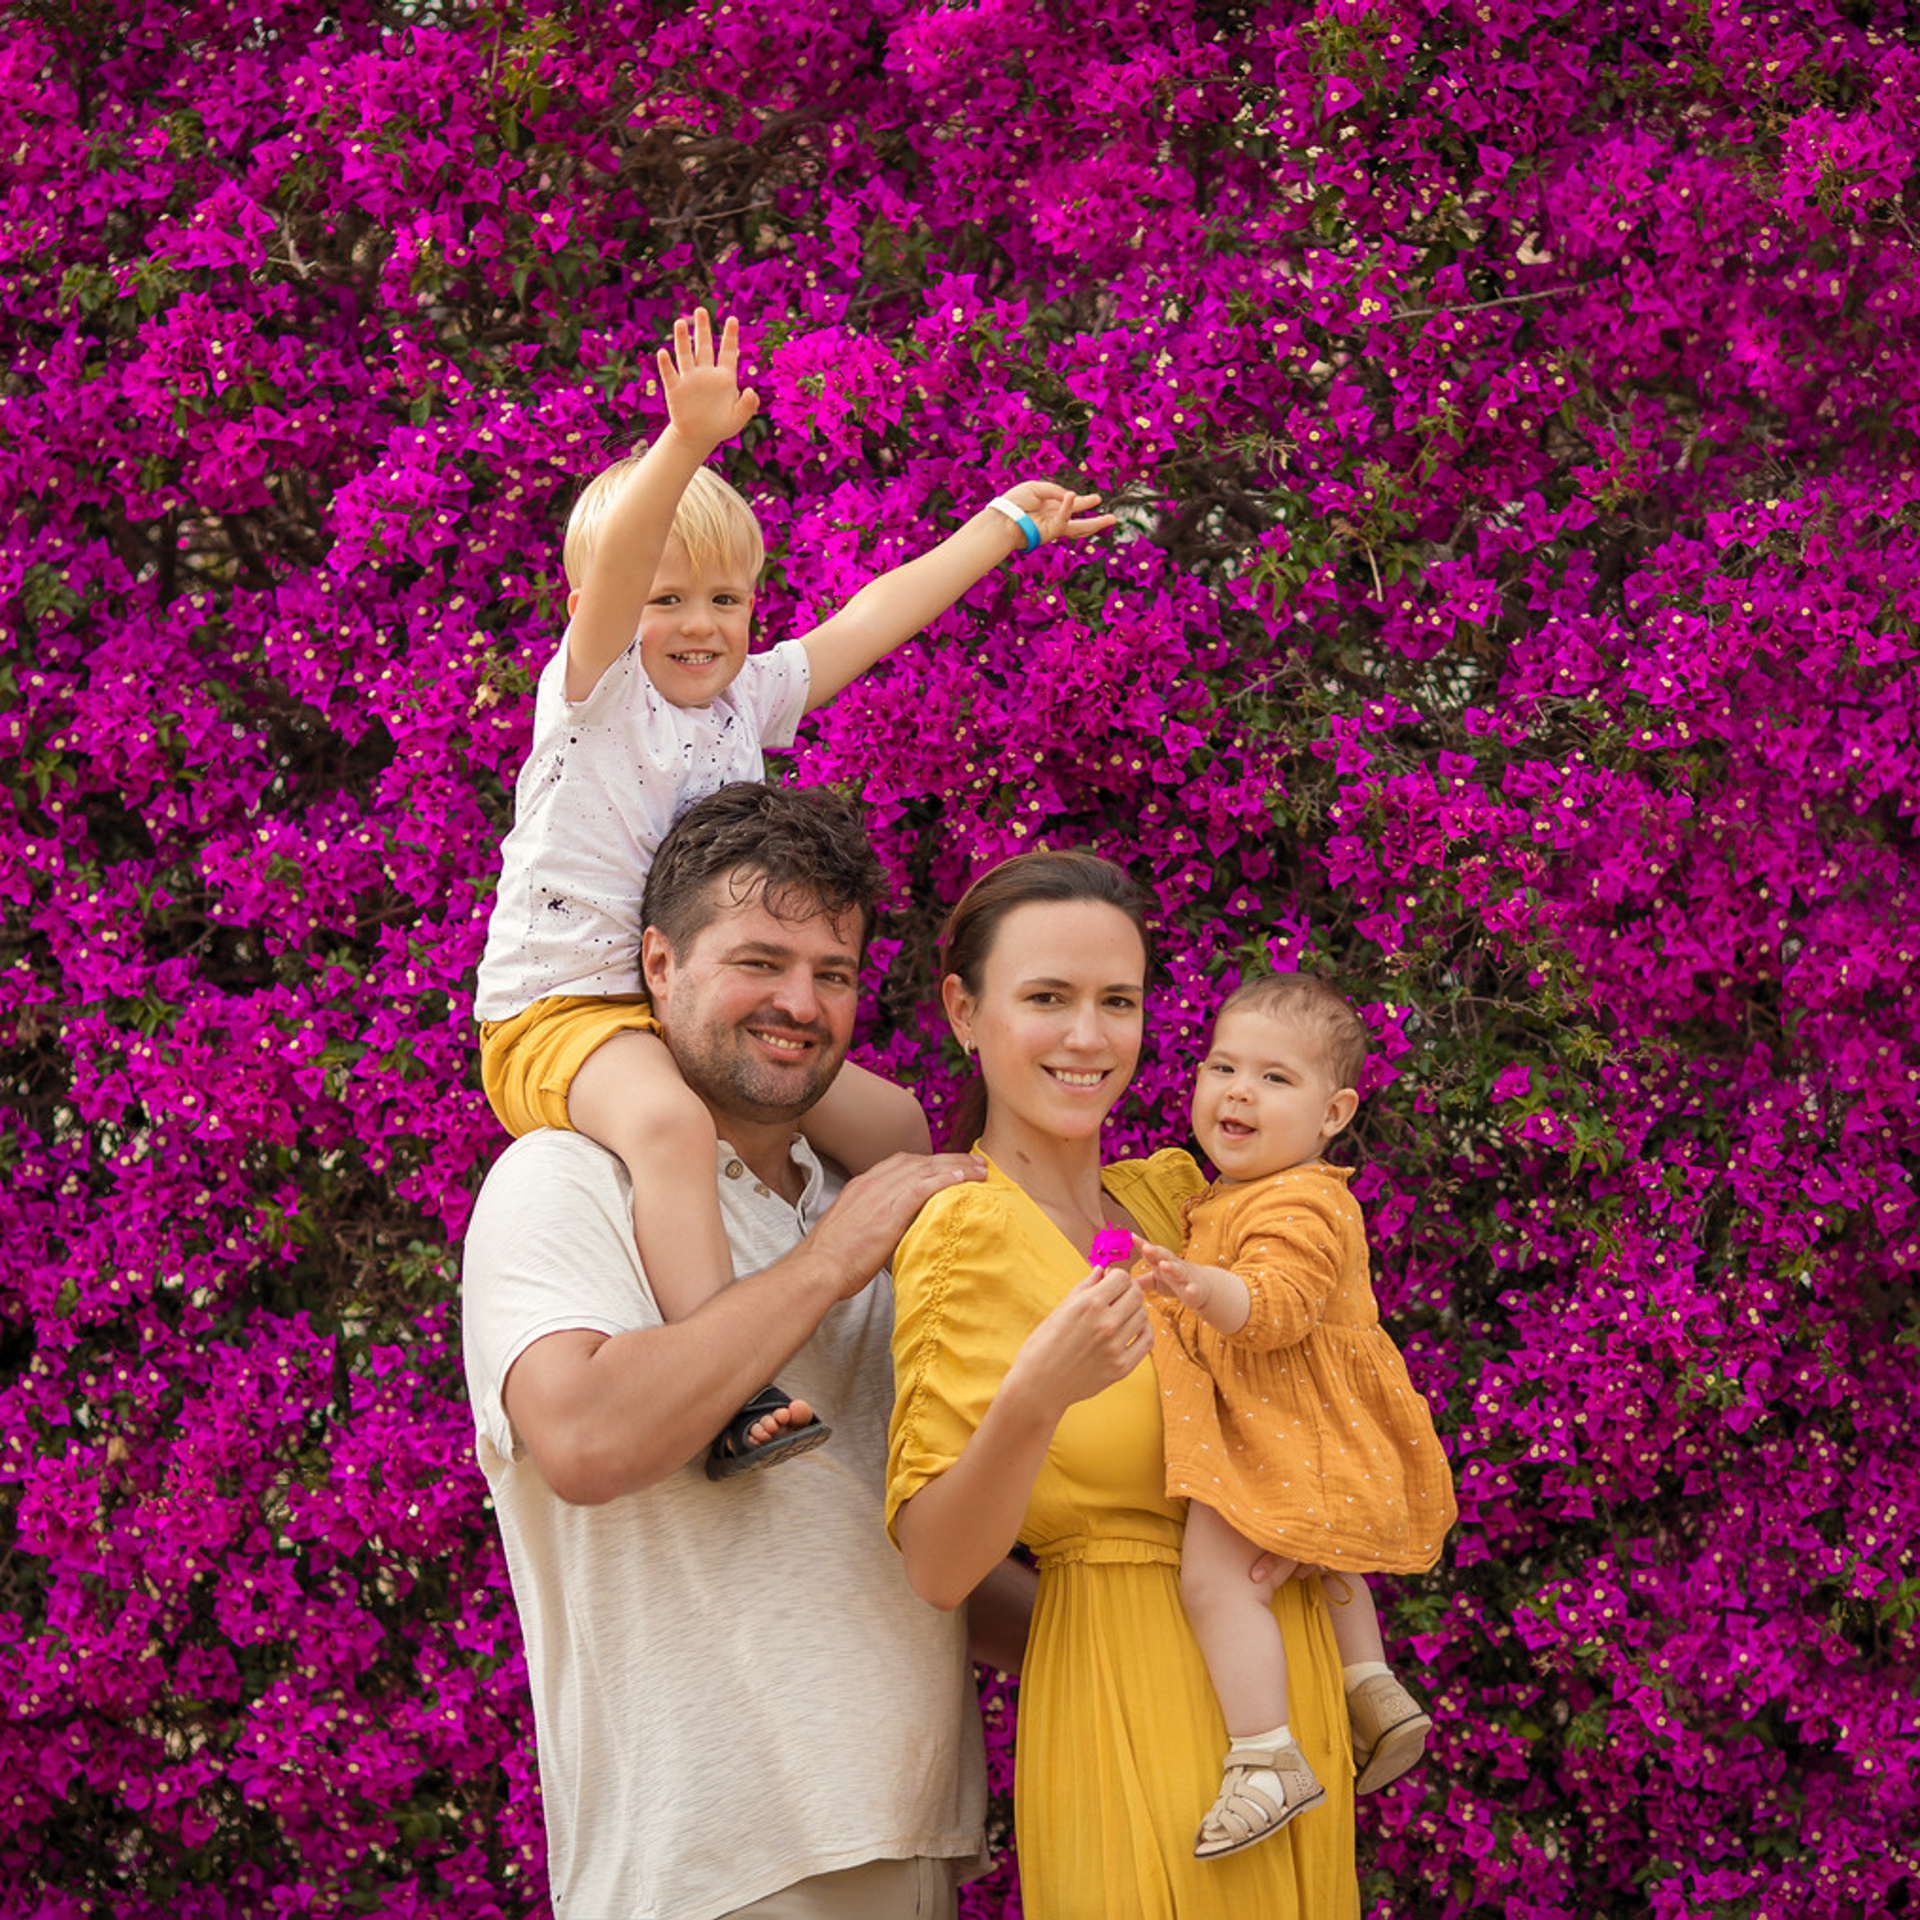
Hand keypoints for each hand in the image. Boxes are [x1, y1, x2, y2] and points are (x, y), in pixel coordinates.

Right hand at [657, 308, 758, 454]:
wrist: (699, 437)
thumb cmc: (721, 425)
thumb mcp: (738, 418)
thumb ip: (748, 405)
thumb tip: (750, 391)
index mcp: (724, 377)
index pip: (727, 352)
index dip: (730, 336)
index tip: (733, 318)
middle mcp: (706, 373)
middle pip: (704, 346)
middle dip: (702, 328)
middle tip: (701, 309)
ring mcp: (689, 379)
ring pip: (686, 355)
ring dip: (683, 340)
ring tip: (680, 322)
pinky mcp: (676, 390)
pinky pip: (670, 374)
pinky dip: (666, 364)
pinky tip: (663, 353)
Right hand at [807, 1151, 985, 1299]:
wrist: (817, 1268)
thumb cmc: (830, 1259)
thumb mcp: (851, 1229)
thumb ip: (872, 1222)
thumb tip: (890, 1231)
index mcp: (862, 1186)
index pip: (901, 1163)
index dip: (928, 1161)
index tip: (948, 1164)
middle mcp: (872, 1183)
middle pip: (919, 1161)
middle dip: (949, 1159)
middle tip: (974, 1161)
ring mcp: (880, 1194)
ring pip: (926, 1169)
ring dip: (957, 1166)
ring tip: (980, 1169)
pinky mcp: (889, 1210)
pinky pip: (924, 1187)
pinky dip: (945, 1179)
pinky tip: (964, 1179)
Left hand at [1001, 480, 1116, 546]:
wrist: (1001, 517)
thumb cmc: (1014, 502)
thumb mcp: (1036, 488)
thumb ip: (1055, 490)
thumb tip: (1071, 497)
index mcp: (1051, 508)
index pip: (1071, 506)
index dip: (1083, 503)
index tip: (1097, 499)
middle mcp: (1054, 520)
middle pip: (1080, 524)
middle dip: (1097, 522)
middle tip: (1113, 519)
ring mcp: (1053, 528)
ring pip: (1079, 528)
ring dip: (1095, 524)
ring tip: (1111, 519)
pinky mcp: (1049, 532)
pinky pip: (1062, 519)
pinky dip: (1067, 507)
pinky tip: (1073, 496)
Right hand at [1006, 1261, 1152, 1417]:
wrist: (1038, 1386)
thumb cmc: (1043, 1345)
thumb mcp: (1060, 1310)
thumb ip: (1085, 1287)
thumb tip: (1102, 1270)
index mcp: (1088, 1305)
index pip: (1122, 1278)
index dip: (1117, 1277)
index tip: (1110, 1283)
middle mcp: (1105, 1324)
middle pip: (1136, 1295)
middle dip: (1128, 1291)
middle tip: (1118, 1297)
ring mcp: (1116, 1347)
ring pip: (1143, 1316)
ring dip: (1135, 1311)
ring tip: (1121, 1315)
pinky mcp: (1122, 1368)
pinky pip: (1146, 1341)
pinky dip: (1143, 1331)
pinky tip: (1131, 1330)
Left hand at [1139, 1242, 1251, 1335]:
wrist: (1203, 1286)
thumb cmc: (1174, 1280)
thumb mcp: (1156, 1279)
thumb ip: (1140, 1279)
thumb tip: (1119, 1279)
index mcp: (1162, 1262)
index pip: (1151, 1252)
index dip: (1142, 1244)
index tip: (1132, 1236)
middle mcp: (1174, 1266)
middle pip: (1164, 1256)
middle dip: (1155, 1251)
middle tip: (1146, 1248)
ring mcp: (1186, 1277)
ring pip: (1179, 1270)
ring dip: (1172, 1267)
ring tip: (1164, 1265)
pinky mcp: (1196, 1290)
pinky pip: (1194, 1290)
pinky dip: (1193, 1290)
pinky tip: (1190, 1291)